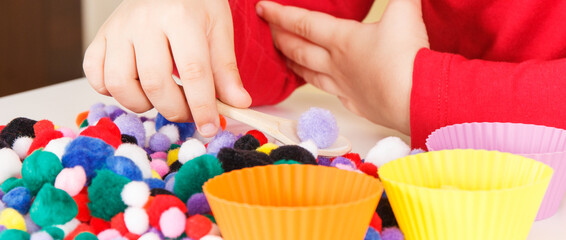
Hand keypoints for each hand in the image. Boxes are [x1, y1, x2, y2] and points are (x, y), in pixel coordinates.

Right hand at [83, 0, 250, 136]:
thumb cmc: (195, 2)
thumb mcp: (219, 28)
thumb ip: (226, 69)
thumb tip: (238, 104)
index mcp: (180, 17)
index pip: (193, 72)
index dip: (202, 106)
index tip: (210, 128)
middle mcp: (143, 21)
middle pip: (154, 83)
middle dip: (175, 110)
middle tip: (189, 113)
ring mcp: (117, 29)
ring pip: (119, 84)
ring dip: (142, 104)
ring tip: (161, 97)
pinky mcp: (101, 36)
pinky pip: (95, 76)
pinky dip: (112, 91)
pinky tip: (135, 86)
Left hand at [256, 0, 428, 134]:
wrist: (417, 98)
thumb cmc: (407, 55)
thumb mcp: (404, 9)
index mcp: (342, 39)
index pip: (303, 23)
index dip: (280, 14)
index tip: (262, 8)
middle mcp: (337, 64)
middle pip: (300, 50)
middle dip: (281, 39)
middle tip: (268, 32)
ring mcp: (345, 87)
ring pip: (311, 75)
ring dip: (295, 65)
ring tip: (285, 60)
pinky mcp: (358, 104)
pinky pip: (334, 94)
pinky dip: (324, 88)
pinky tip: (328, 87)